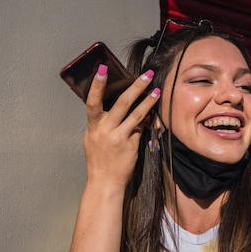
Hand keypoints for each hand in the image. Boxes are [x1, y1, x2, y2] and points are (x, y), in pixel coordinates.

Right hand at [84, 65, 159, 190]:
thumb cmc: (98, 159)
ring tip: (158, 91)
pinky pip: (142, 128)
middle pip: (122, 103)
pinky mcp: (131, 145)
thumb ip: (102, 122)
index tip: (102, 68)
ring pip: (137, 115)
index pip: (93, 101)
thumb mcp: (93, 138)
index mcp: (93, 126)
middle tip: (147, 75)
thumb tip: (114, 105)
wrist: (105, 182)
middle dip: (136, 87)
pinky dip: (149, 120)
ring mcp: (119, 138)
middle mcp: (105, 130)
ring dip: (149, 101)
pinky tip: (155, 113)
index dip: (97, 85)